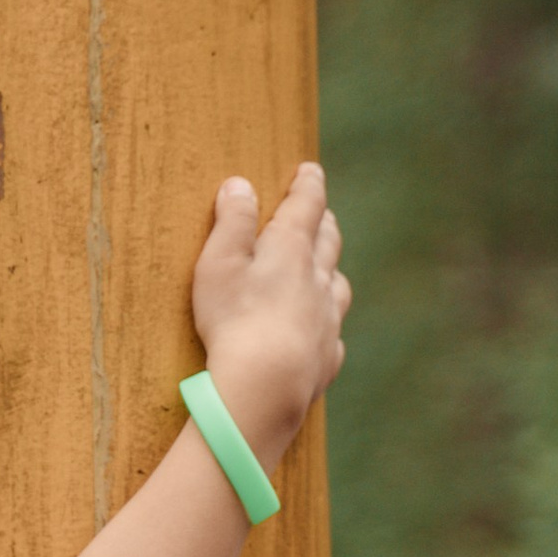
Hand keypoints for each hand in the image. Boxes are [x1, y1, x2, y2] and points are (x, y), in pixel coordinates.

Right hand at [189, 164, 349, 468]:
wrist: (265, 386)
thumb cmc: (234, 319)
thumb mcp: (219, 262)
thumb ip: (232, 222)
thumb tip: (240, 184)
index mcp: (291, 248)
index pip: (306, 204)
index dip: (307, 184)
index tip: (310, 169)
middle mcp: (319, 278)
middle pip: (328, 241)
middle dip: (323, 222)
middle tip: (320, 212)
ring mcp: (327, 319)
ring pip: (338, 285)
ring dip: (331, 269)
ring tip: (324, 267)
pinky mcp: (326, 357)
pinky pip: (332, 334)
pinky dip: (326, 323)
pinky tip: (318, 329)